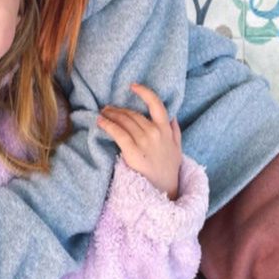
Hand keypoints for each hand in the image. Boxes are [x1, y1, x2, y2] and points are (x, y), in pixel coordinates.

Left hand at [97, 83, 181, 198]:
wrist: (165, 192)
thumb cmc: (169, 171)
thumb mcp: (178, 150)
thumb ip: (176, 132)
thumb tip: (174, 118)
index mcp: (166, 130)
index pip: (157, 105)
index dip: (144, 92)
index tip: (133, 86)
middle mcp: (155, 132)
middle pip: (133, 114)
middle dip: (118, 109)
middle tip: (107, 108)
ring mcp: (144, 142)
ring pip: (124, 122)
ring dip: (111, 115)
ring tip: (102, 114)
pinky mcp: (133, 152)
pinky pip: (118, 133)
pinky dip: (107, 125)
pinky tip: (100, 122)